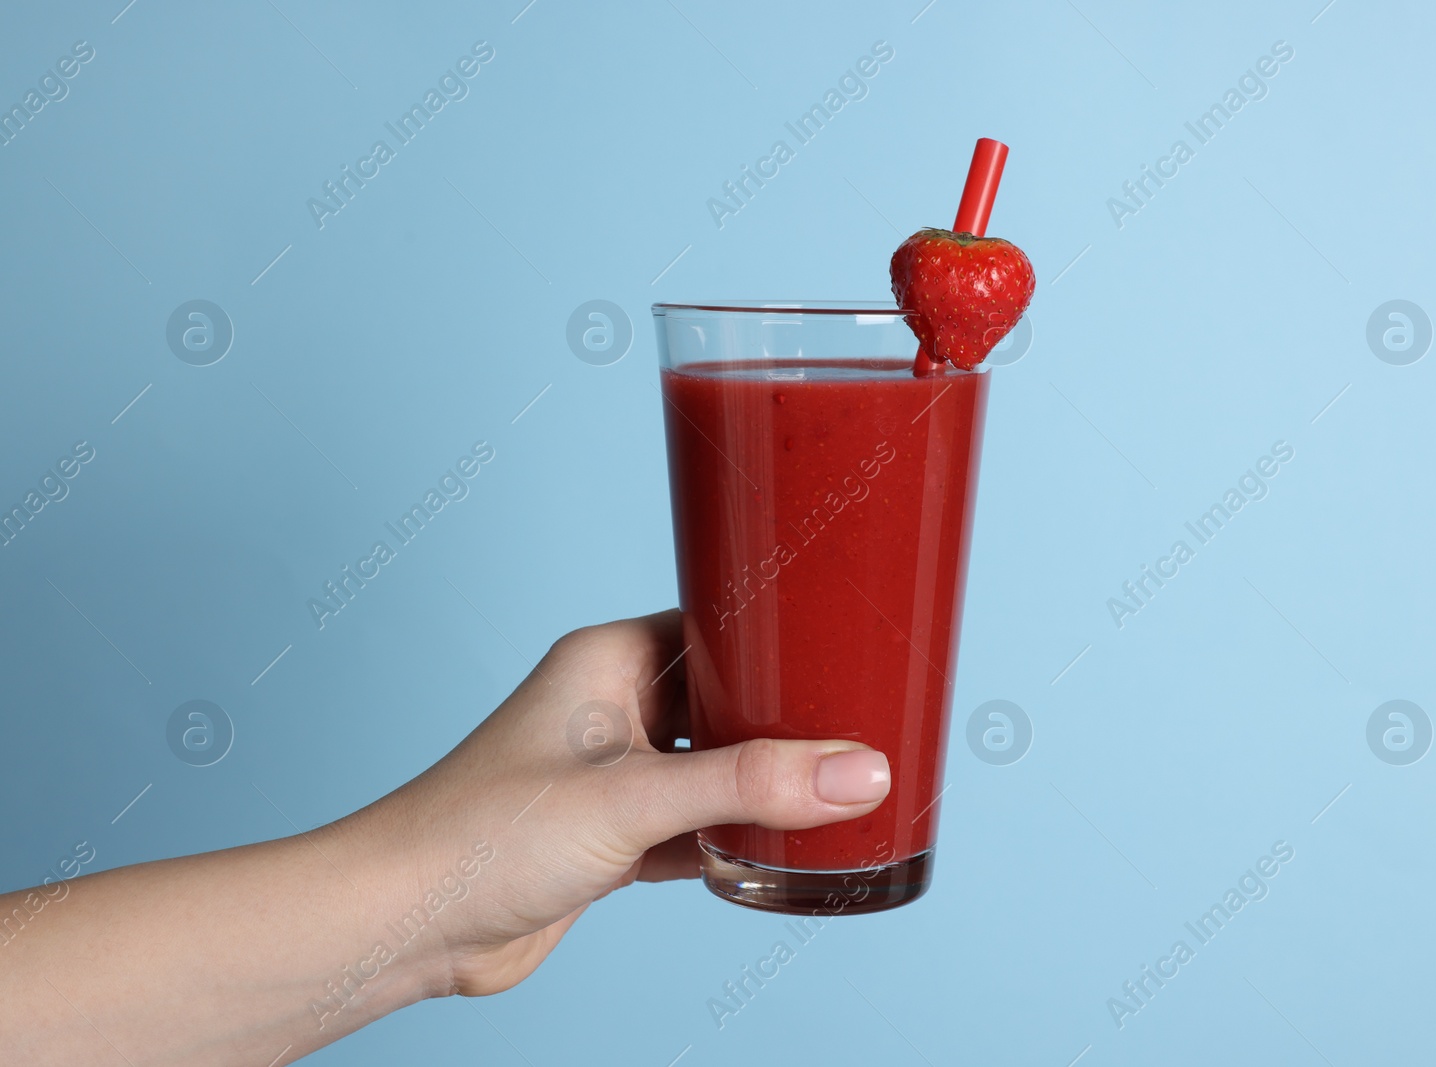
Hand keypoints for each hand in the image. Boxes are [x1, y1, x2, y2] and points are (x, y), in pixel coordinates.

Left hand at [362, 609, 892, 997]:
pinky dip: (735, 835)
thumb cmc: (485, 833)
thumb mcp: (635, 798)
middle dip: (787, 719)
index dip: (783, 638)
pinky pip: (696, 822)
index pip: (718, 624)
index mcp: (612, 660)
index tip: (853, 650)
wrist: (410, 922)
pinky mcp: (613, 836)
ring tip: (841, 787)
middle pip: (726, 698)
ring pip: (715, 765)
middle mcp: (614, 707)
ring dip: (763, 783)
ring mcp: (614, 774)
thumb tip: (857, 773)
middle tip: (866, 727)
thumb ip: (749, 785)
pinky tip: (783, 846)